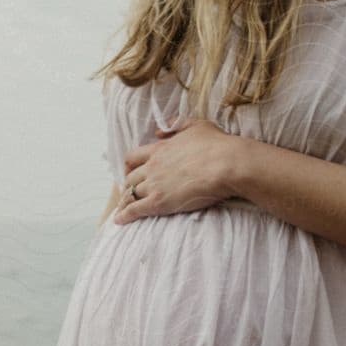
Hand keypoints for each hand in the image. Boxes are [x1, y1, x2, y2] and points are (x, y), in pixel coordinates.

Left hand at [112, 116, 247, 224]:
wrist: (226, 164)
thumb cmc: (216, 145)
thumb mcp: (196, 125)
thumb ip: (176, 125)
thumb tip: (159, 131)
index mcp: (160, 149)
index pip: (134, 157)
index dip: (129, 165)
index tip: (129, 170)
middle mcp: (152, 166)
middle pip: (130, 177)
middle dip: (129, 184)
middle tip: (130, 191)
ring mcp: (154, 185)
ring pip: (131, 194)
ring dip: (127, 201)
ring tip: (123, 209)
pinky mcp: (159, 202)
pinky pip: (135, 209)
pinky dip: (125, 215)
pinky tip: (119, 220)